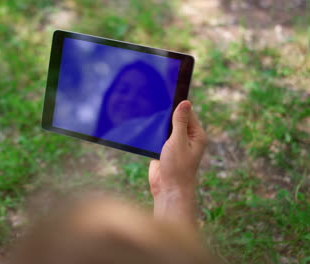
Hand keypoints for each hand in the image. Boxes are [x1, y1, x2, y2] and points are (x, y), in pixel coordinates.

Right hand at [149, 100, 206, 226]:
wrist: (167, 189)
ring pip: (165, 128)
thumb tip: (185, 102)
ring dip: (158, 124)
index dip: (178, 104)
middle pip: (176, 119)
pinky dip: (152, 133)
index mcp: (196, 135)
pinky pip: (157, 137)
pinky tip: (143, 127)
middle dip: (166, 113)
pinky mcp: (163, 150)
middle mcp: (187, 138)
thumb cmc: (177, 167)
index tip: (167, 92)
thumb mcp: (178, 141)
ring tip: (147, 113)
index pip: (187, 113)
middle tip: (154, 101)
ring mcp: (174, 144)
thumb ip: (180, 122)